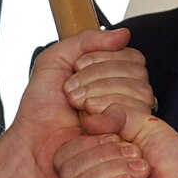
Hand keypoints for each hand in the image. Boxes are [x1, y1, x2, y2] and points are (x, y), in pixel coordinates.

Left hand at [0, 28, 152, 177]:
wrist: (36, 144)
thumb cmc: (41, 109)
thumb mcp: (54, 61)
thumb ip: (85, 39)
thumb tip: (124, 33)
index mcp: (109, 76)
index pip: (130, 55)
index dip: (105, 58)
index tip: (78, 67)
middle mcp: (123, 94)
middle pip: (138, 70)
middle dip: (101, 76)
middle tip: (73, 91)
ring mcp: (130, 116)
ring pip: (141, 90)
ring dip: (104, 93)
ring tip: (79, 106)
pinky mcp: (131, 135)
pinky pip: (139, 113)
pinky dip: (112, 111)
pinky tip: (91, 120)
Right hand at [53, 120, 177, 177]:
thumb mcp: (147, 128)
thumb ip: (118, 115)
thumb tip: (88, 117)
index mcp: (93, 170)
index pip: (66, 152)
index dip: (93, 140)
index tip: (125, 143)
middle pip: (66, 168)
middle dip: (106, 155)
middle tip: (138, 161)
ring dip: (112, 172)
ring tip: (141, 174)